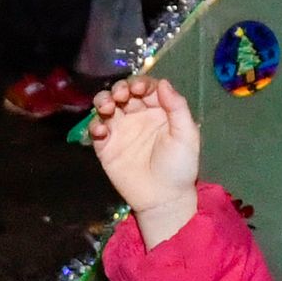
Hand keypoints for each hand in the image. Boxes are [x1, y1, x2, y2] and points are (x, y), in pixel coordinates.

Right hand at [87, 74, 201, 237]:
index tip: (138, 88)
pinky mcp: (106, 147)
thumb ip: (177, 107)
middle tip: (121, 95)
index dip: (140, 83)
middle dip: (119, 88)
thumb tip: (163, 82)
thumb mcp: (186, 135)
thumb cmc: (179, 166)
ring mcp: (120, 131)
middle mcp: (137, 116)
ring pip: (106, 106)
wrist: (163, 198)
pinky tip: (102, 131)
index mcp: (158, 110)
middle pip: (123, 93)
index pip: (146, 88)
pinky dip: (95, 126)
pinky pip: (96, 130)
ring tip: (107, 107)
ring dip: (103, 101)